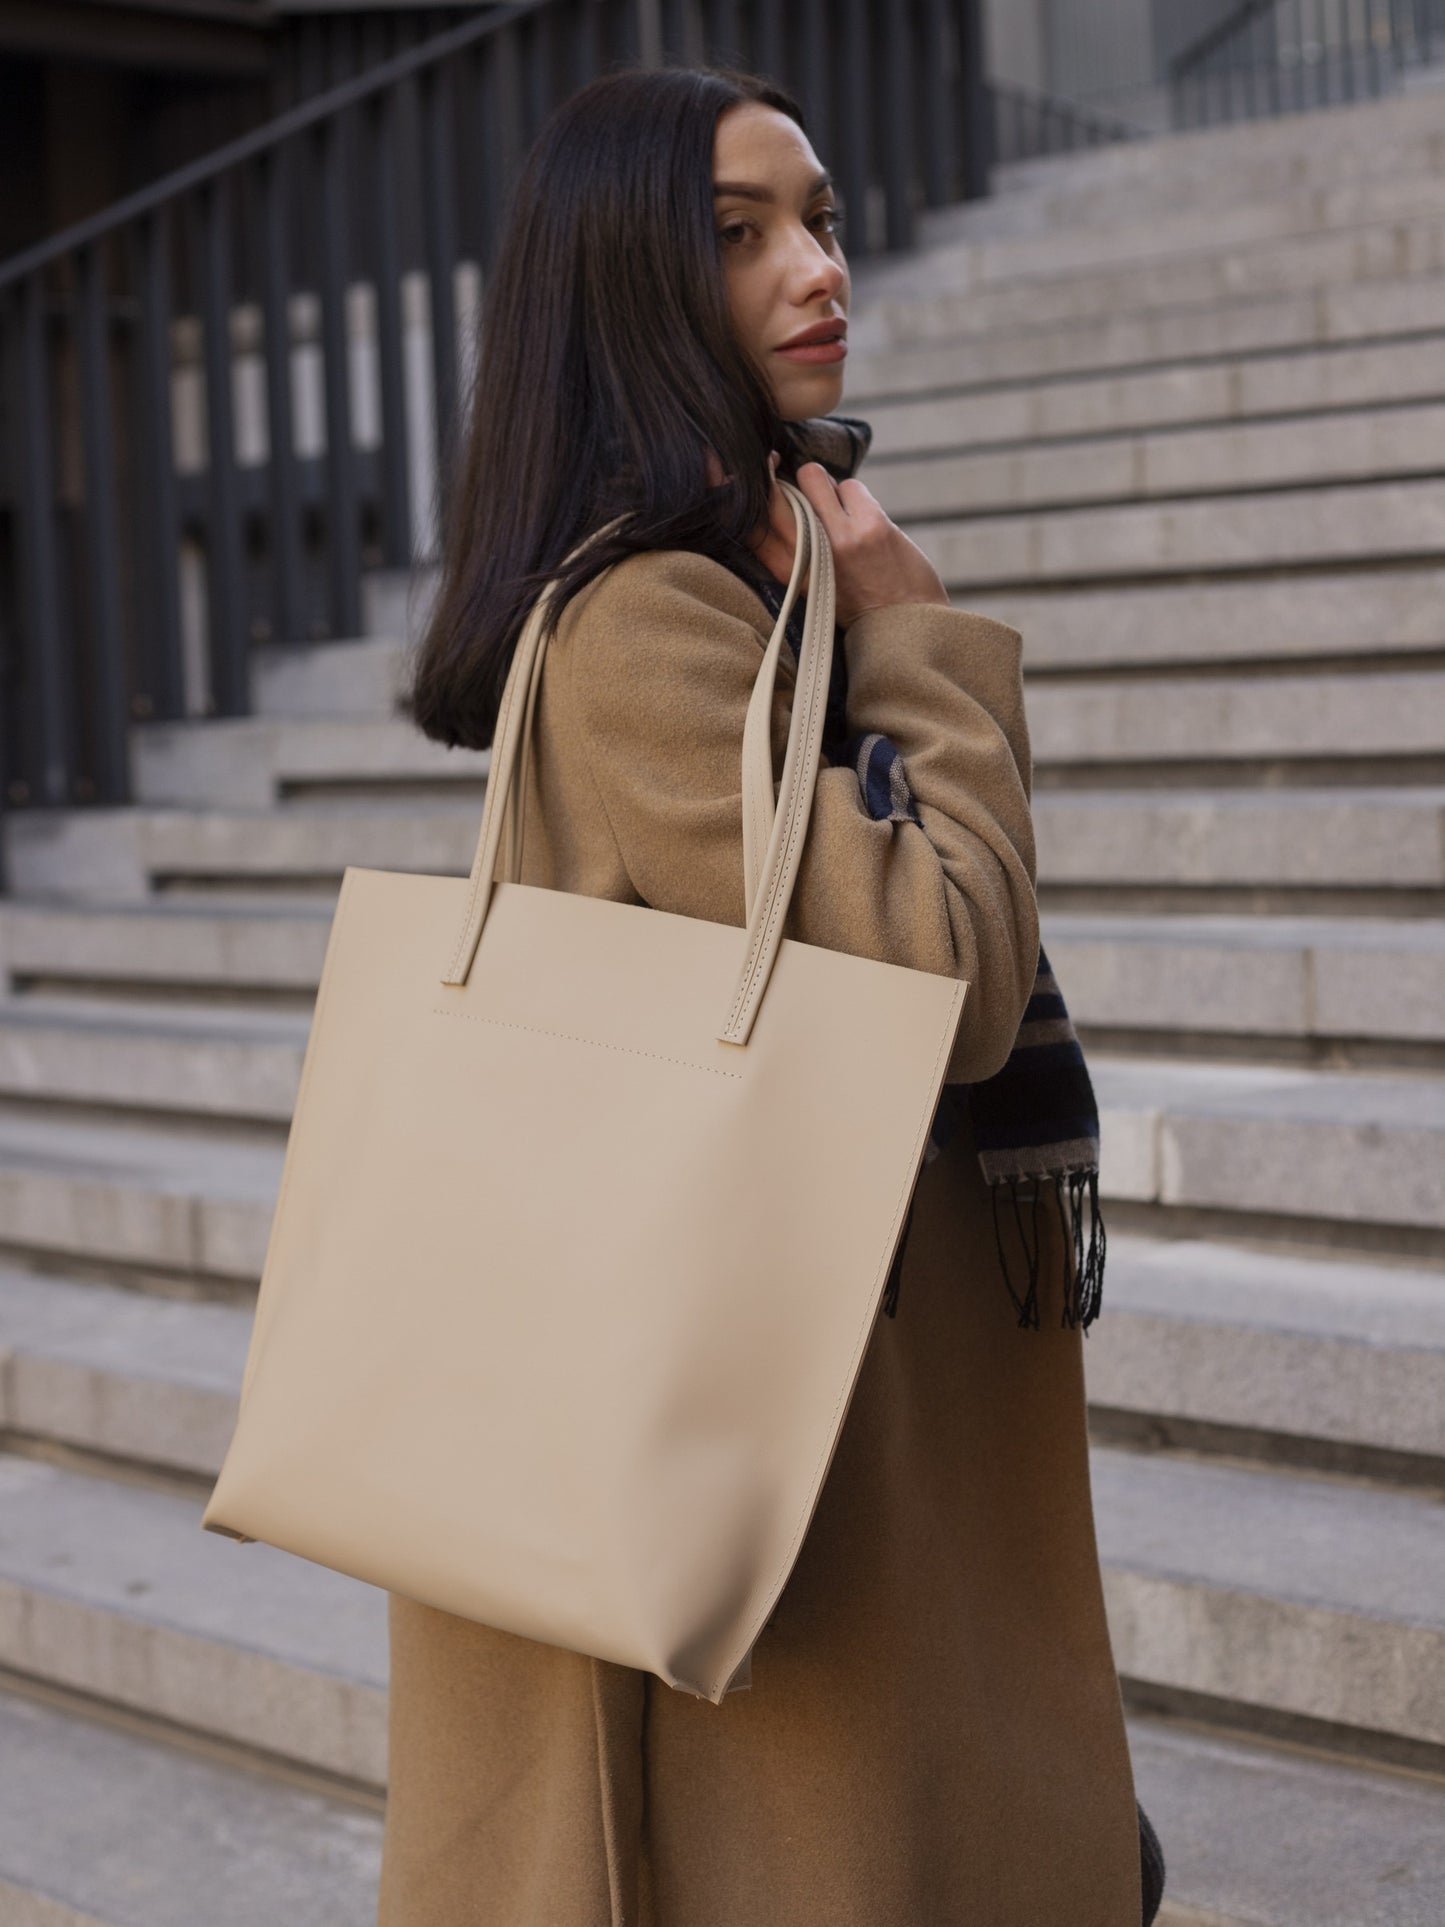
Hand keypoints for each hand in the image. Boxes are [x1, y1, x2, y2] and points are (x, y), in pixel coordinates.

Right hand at [753, 455, 950, 628]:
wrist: (906, 627)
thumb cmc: (858, 604)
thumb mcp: (810, 588)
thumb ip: (790, 550)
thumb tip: (780, 492)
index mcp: (788, 574)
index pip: (753, 524)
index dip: (752, 492)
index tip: (761, 476)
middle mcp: (806, 554)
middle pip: (775, 494)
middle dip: (774, 471)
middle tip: (781, 464)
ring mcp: (838, 537)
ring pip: (813, 477)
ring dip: (829, 489)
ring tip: (844, 515)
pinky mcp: (869, 525)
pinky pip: (850, 484)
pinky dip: (857, 495)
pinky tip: (867, 518)